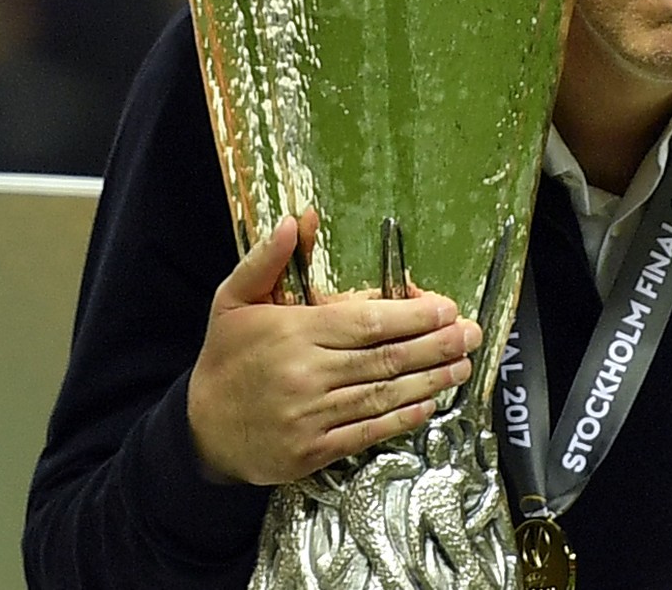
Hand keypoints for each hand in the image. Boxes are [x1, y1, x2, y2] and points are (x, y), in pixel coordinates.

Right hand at [186, 211, 482, 485]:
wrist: (200, 429)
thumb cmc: (226, 357)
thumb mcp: (233, 300)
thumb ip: (266, 260)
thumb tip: (296, 221)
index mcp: (294, 333)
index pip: (367, 323)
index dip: (413, 317)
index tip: (446, 309)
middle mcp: (307, 374)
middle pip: (385, 359)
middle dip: (435, 346)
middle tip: (471, 335)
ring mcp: (311, 416)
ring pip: (382, 395)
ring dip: (429, 382)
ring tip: (461, 366)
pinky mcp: (314, 450)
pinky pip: (367, 431)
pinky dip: (400, 419)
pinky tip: (427, 405)